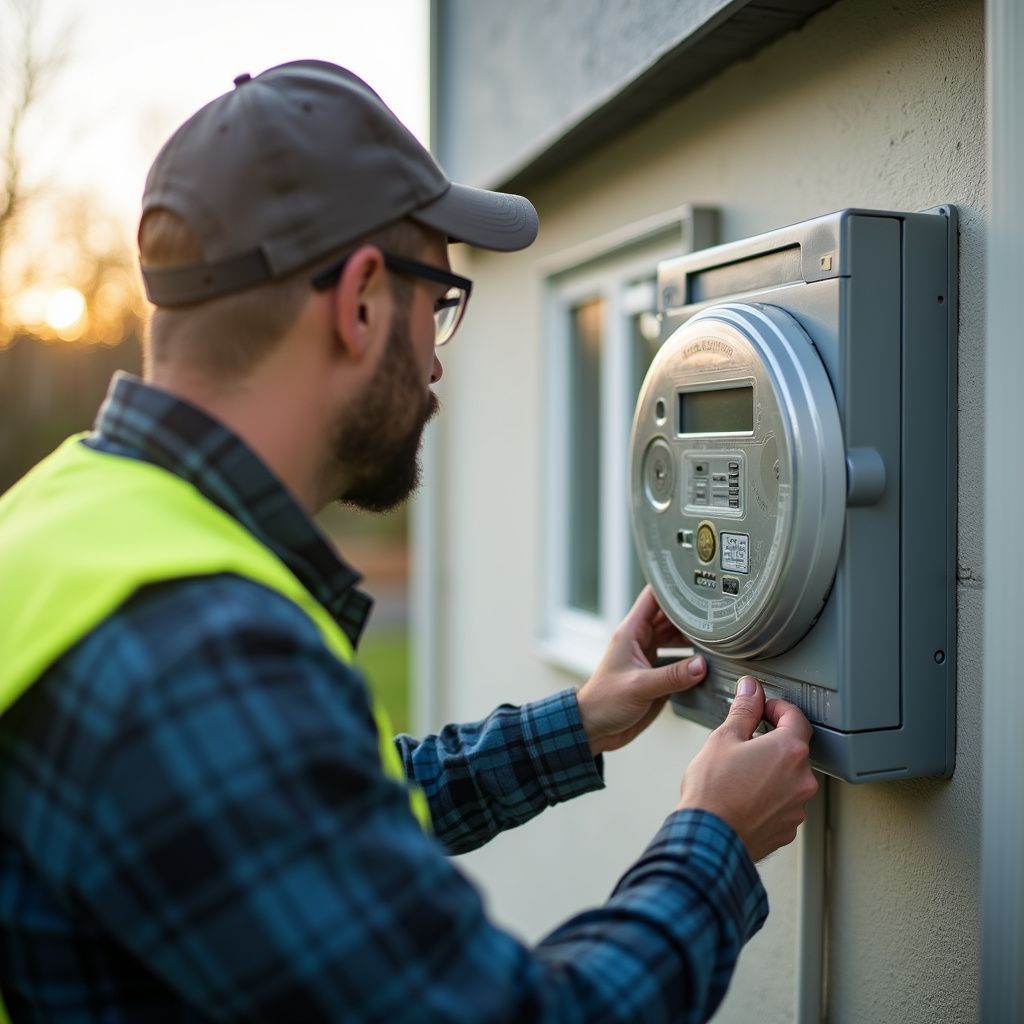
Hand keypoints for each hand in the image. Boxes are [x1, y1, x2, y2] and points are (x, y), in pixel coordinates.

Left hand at [576, 586, 706, 756]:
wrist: (595, 729)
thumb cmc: (604, 702)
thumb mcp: (639, 686)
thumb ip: (672, 676)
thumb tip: (702, 664)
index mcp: (631, 632)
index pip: (653, 598)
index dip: (673, 587)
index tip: (697, 581)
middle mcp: (641, 640)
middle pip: (671, 617)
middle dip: (693, 613)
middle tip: (720, 610)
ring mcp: (650, 657)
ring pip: (677, 637)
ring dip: (695, 637)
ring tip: (721, 635)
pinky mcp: (657, 675)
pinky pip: (679, 660)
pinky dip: (693, 659)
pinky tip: (710, 661)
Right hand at [677, 676, 817, 861]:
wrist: (708, 838)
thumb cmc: (713, 791)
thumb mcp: (724, 738)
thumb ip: (744, 710)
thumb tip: (751, 690)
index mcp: (789, 751)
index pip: (795, 716)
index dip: (777, 707)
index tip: (762, 708)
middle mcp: (801, 779)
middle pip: (793, 748)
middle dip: (771, 741)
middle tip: (744, 741)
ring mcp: (796, 807)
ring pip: (788, 778)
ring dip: (770, 770)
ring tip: (739, 773)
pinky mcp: (787, 828)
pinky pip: (782, 803)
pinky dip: (768, 796)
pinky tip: (743, 795)